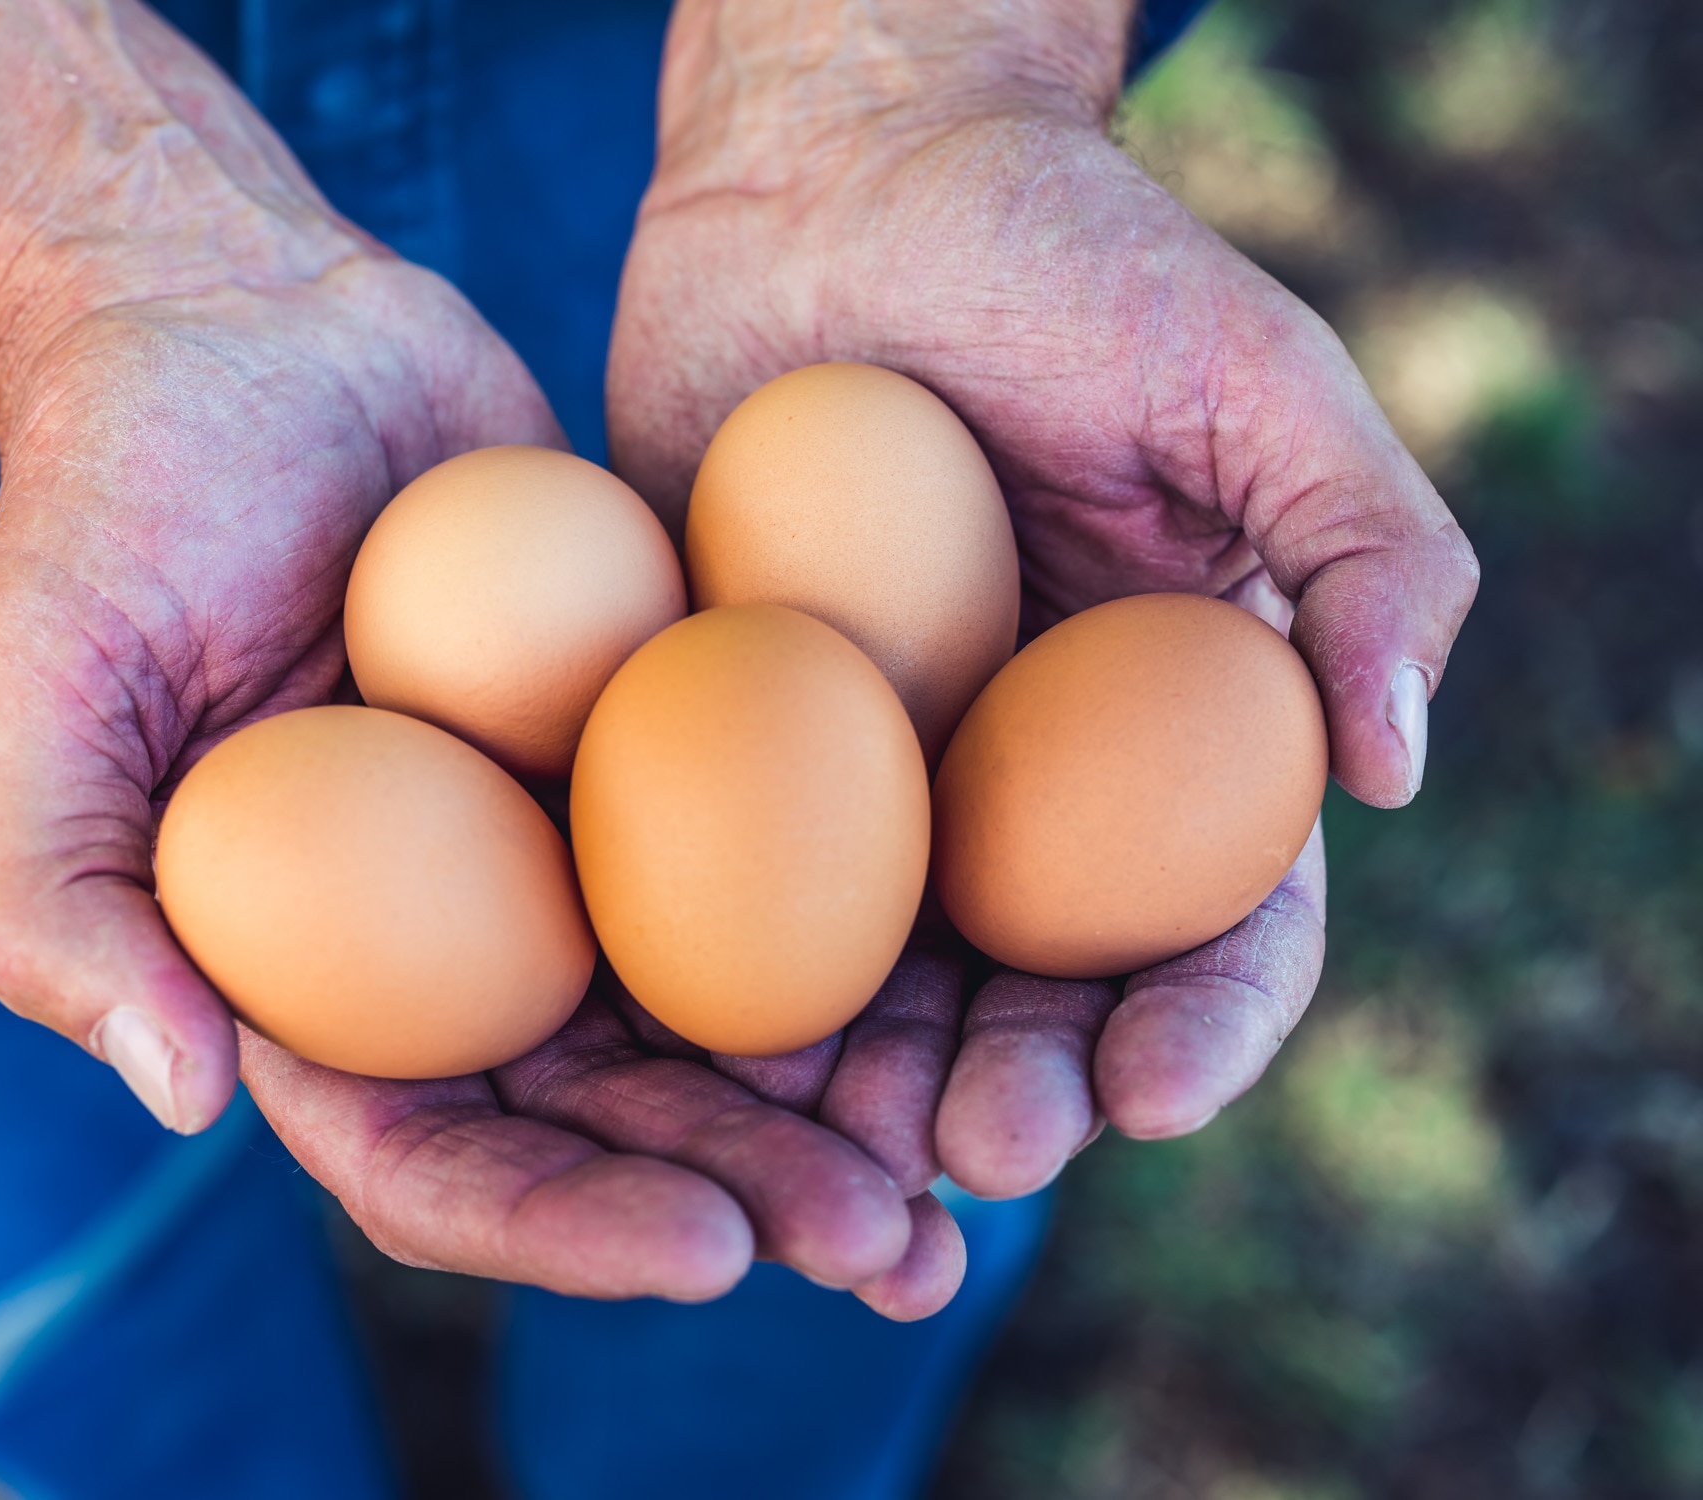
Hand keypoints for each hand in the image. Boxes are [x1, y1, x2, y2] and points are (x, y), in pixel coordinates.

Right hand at [0, 3, 940, 1305]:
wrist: (239, 333)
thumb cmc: (108, 514)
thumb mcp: (38, 699)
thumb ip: (68, 903)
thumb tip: (184, 1095)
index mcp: (314, 988)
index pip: (435, 1159)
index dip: (562, 1225)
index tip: (706, 1251)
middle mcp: (457, 944)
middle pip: (612, 1123)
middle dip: (750, 1198)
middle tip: (900, 1245)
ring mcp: (570, 845)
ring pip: (722, 1011)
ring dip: (846, 1099)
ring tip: (981, 1156)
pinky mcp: (666, 733)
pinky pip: (781, 836)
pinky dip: (873, 916)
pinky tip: (985, 965)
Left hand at [607, 0, 1477, 1207]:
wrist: (838, 175)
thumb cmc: (1070, 257)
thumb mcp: (1261, 381)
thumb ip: (1371, 557)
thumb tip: (1395, 773)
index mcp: (1164, 739)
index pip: (1215, 921)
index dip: (1203, 1022)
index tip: (1151, 1090)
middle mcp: (1019, 787)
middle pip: (1034, 991)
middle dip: (1018, 1093)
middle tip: (973, 1150)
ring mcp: (859, 779)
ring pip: (871, 981)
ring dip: (858, 1091)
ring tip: (829, 1158)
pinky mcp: (712, 741)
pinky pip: (706, 884)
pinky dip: (703, 984)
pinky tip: (687, 1055)